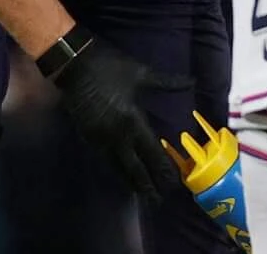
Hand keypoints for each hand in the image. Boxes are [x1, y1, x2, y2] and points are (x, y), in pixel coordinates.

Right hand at [46, 35, 185, 204]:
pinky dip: (115, 169)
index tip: (172, 183)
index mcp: (132, 120)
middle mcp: (116, 135)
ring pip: (117, 166)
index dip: (161, 169)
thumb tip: (192, 82)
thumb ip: (168, 83)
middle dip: (146, 184)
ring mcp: (99, 138)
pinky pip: (104, 159)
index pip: (150, 151)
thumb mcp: (143, 74)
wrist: (75, 65)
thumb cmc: (111, 68)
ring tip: (142, 193)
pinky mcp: (87, 136)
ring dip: (130, 180)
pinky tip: (121, 175)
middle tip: (158, 200)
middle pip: (133, 167)